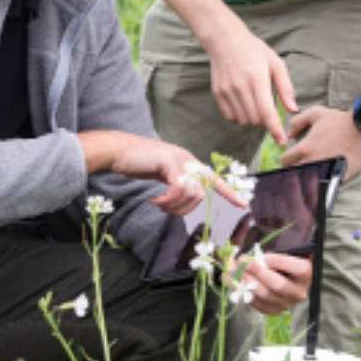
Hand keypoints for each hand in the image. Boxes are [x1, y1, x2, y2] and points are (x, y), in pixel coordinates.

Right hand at [78, 131, 246, 215]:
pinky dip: (167, 200)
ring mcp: (179, 159)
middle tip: (166, 210)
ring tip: (159, 204)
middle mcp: (187, 159)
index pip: (213, 178)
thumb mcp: (161, 174)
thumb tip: (183, 199)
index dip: (229, 192)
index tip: (243, 204)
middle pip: (201, 193)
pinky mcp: (168, 162)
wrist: (117, 150)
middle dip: (185, 208)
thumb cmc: (136, 162)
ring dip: (174, 206)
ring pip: (191, 193)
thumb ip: (175, 183)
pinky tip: (154, 200)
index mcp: (187, 162)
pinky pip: (178, 189)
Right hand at [203, 18, 297, 145]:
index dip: (275, 129)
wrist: (225, 40)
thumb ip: (285, 87)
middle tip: (268, 107)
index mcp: (257, 79)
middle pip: (255, 120)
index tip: (281, 141)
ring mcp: (227, 91)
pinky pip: (230, 116)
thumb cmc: (254, 50)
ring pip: (243, 120)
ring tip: (255, 103)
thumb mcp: (275, 63)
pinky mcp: (217, 93)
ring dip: (252, 118)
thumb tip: (292, 109)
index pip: (267, 112)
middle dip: (265, 120)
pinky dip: (239, 115)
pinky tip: (243, 102)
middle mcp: (240, 87)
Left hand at [236, 252, 311, 314]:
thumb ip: (271, 256)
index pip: (298, 269)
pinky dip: (243, 293)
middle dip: (258, 273)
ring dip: (245, 283)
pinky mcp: (273, 310)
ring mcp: (286, 304)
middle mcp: (298, 292)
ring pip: (265, 295)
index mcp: (305, 274)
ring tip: (231, 273)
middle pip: (278, 284)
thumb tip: (248, 258)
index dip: (279, 262)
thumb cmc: (283, 263)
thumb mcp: (283, 254)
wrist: (286, 280)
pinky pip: (257, 304)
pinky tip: (231, 283)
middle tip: (242, 263)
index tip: (262, 256)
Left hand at [279, 106, 360, 181]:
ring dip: (307, 179)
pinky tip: (322, 181)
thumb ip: (298, 121)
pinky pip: (324, 186)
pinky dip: (322, 184)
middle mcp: (312, 161)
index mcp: (305, 148)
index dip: (286, 160)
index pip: (285, 161)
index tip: (291, 159)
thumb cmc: (340, 120)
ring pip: (307, 182)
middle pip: (294, 175)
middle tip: (299, 168)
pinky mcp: (338, 178)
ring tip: (309, 176)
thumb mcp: (316, 113)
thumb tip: (289, 135)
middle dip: (294, 171)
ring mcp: (326, 170)